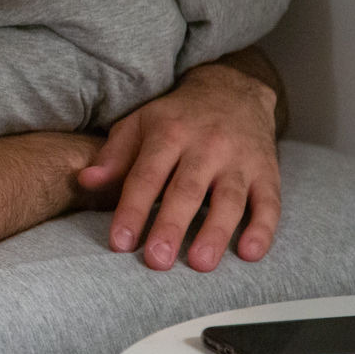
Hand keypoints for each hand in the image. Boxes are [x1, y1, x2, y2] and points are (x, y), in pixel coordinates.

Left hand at [76, 53, 281, 271]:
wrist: (234, 91)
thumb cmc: (178, 117)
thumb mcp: (140, 124)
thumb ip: (114, 155)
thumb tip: (86, 181)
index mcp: (169, 133)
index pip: (147, 175)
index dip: (132, 209)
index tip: (120, 242)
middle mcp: (206, 146)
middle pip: (187, 189)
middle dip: (171, 225)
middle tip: (157, 260)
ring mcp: (239, 160)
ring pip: (229, 198)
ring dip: (215, 232)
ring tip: (200, 263)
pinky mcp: (266, 172)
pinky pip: (268, 202)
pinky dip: (262, 228)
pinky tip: (251, 252)